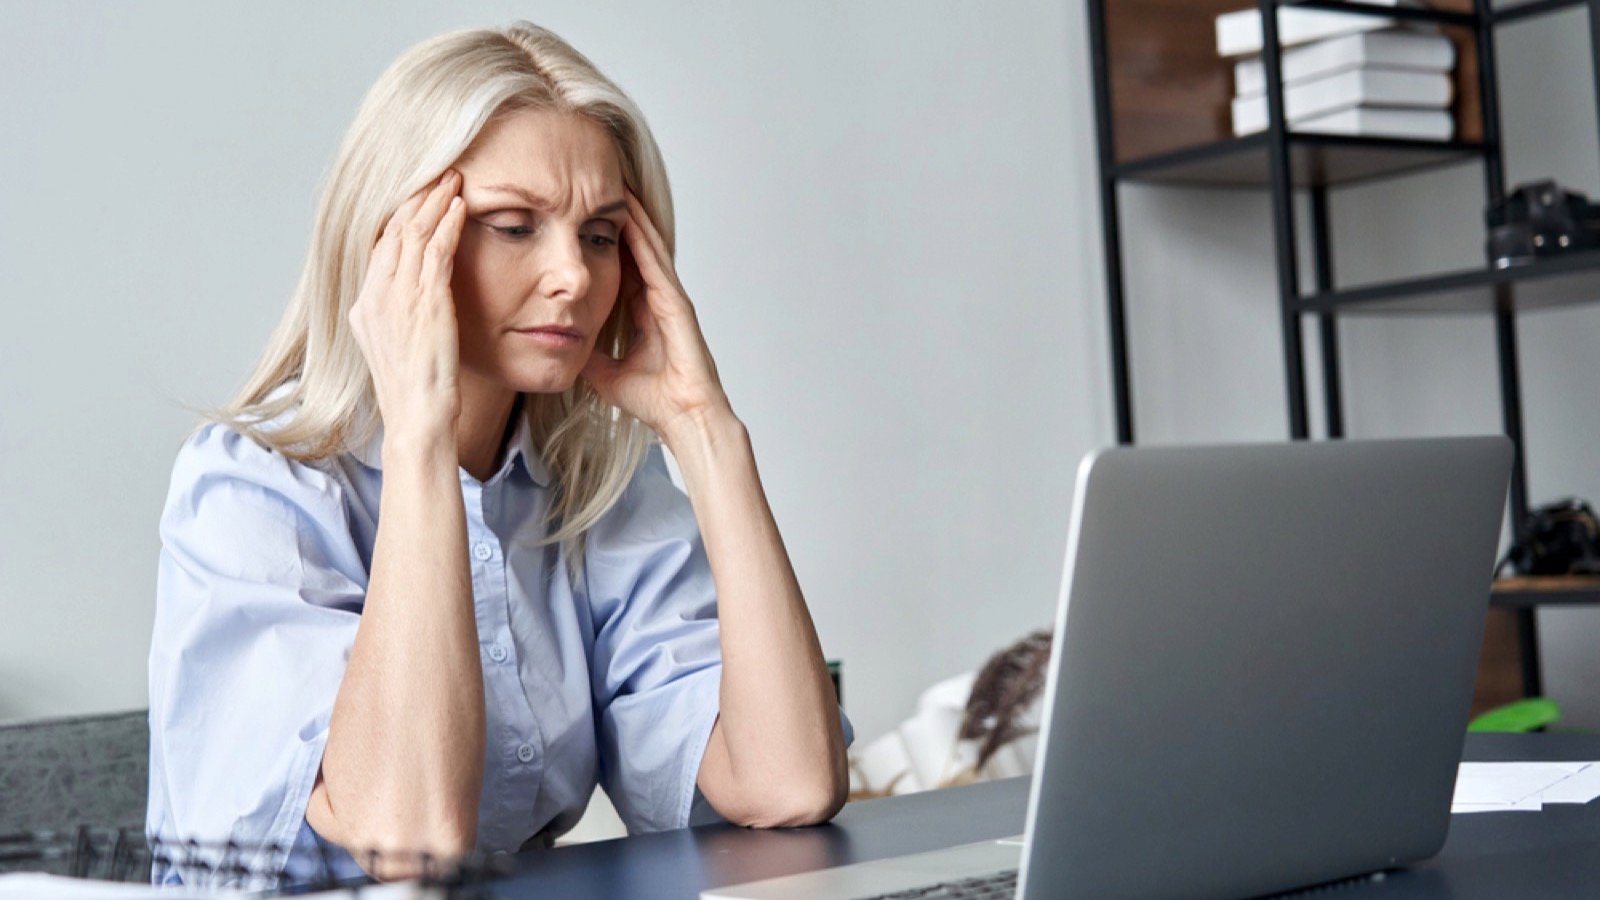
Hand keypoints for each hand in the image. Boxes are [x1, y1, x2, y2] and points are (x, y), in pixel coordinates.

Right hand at [348, 170, 467, 448]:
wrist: (416, 418)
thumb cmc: (416, 392)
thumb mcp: (398, 348)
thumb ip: (399, 318)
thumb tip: (412, 302)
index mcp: (365, 306)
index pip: (381, 246)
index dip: (400, 215)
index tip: (418, 194)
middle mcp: (375, 297)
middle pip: (394, 230)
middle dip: (417, 198)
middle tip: (438, 172)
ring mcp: (398, 298)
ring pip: (414, 234)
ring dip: (435, 202)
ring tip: (453, 178)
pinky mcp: (425, 304)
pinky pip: (436, 252)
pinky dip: (448, 225)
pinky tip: (462, 207)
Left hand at [582, 192, 734, 443]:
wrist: (683, 416)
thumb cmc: (655, 400)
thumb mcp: (606, 373)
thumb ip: (589, 355)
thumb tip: (561, 346)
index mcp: (643, 312)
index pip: (620, 265)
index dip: (603, 239)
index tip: (583, 214)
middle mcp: (657, 298)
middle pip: (634, 247)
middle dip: (619, 218)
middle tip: (598, 184)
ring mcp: (669, 298)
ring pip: (647, 246)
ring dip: (632, 215)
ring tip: (614, 183)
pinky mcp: (676, 302)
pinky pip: (656, 261)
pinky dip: (643, 236)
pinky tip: (629, 213)